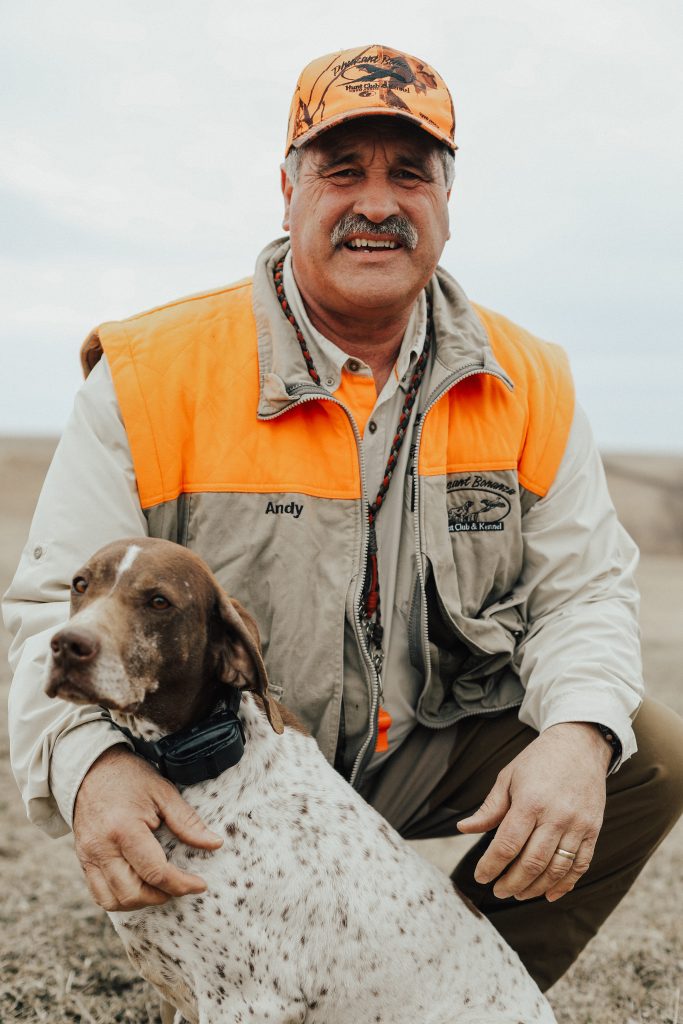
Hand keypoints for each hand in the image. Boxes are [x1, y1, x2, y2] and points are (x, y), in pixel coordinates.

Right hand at [73, 745, 222, 911]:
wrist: (91, 768)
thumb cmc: (130, 777)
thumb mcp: (163, 793)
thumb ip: (188, 822)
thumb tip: (214, 844)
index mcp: (124, 829)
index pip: (155, 872)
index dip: (182, 884)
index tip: (200, 885)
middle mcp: (102, 847)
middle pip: (133, 893)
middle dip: (162, 896)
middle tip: (181, 885)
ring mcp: (88, 856)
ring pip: (114, 900)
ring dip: (142, 901)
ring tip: (161, 887)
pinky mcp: (83, 860)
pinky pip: (100, 894)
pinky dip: (121, 899)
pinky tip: (139, 886)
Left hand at [457, 722, 611, 901]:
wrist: (579, 745)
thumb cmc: (538, 761)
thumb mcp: (508, 777)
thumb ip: (489, 808)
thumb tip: (463, 829)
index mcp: (530, 802)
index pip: (507, 845)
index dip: (491, 866)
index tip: (480, 877)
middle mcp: (556, 816)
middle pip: (531, 863)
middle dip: (511, 883)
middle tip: (498, 890)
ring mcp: (577, 825)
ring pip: (556, 870)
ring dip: (535, 888)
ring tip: (518, 893)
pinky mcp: (593, 830)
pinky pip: (580, 865)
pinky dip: (565, 884)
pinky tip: (549, 894)